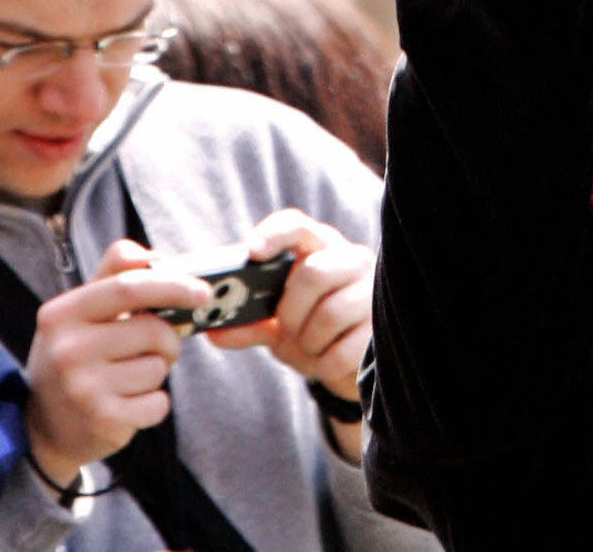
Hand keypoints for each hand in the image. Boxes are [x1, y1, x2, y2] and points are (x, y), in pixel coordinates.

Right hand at [23, 241, 212, 488]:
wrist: (40, 429)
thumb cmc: (72, 356)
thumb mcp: (78, 312)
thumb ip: (114, 275)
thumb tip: (160, 259)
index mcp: (62, 314)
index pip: (127, 287)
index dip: (171, 284)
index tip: (202, 291)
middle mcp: (69, 350)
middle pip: (152, 330)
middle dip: (169, 336)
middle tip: (160, 344)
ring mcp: (84, 389)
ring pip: (157, 367)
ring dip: (157, 371)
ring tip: (130, 378)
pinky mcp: (104, 422)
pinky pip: (158, 403)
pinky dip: (154, 403)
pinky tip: (129, 404)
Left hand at [205, 213, 374, 446]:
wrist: (353, 366)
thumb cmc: (312, 332)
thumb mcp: (279, 326)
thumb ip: (250, 324)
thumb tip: (212, 331)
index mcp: (322, 249)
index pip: (298, 226)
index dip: (275, 234)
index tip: (253, 252)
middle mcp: (351, 261)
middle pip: (312, 273)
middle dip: (290, 310)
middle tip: (286, 327)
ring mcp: (371, 293)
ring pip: (328, 314)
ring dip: (308, 341)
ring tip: (312, 345)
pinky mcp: (381, 330)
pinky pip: (339, 350)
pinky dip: (323, 364)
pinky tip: (328, 360)